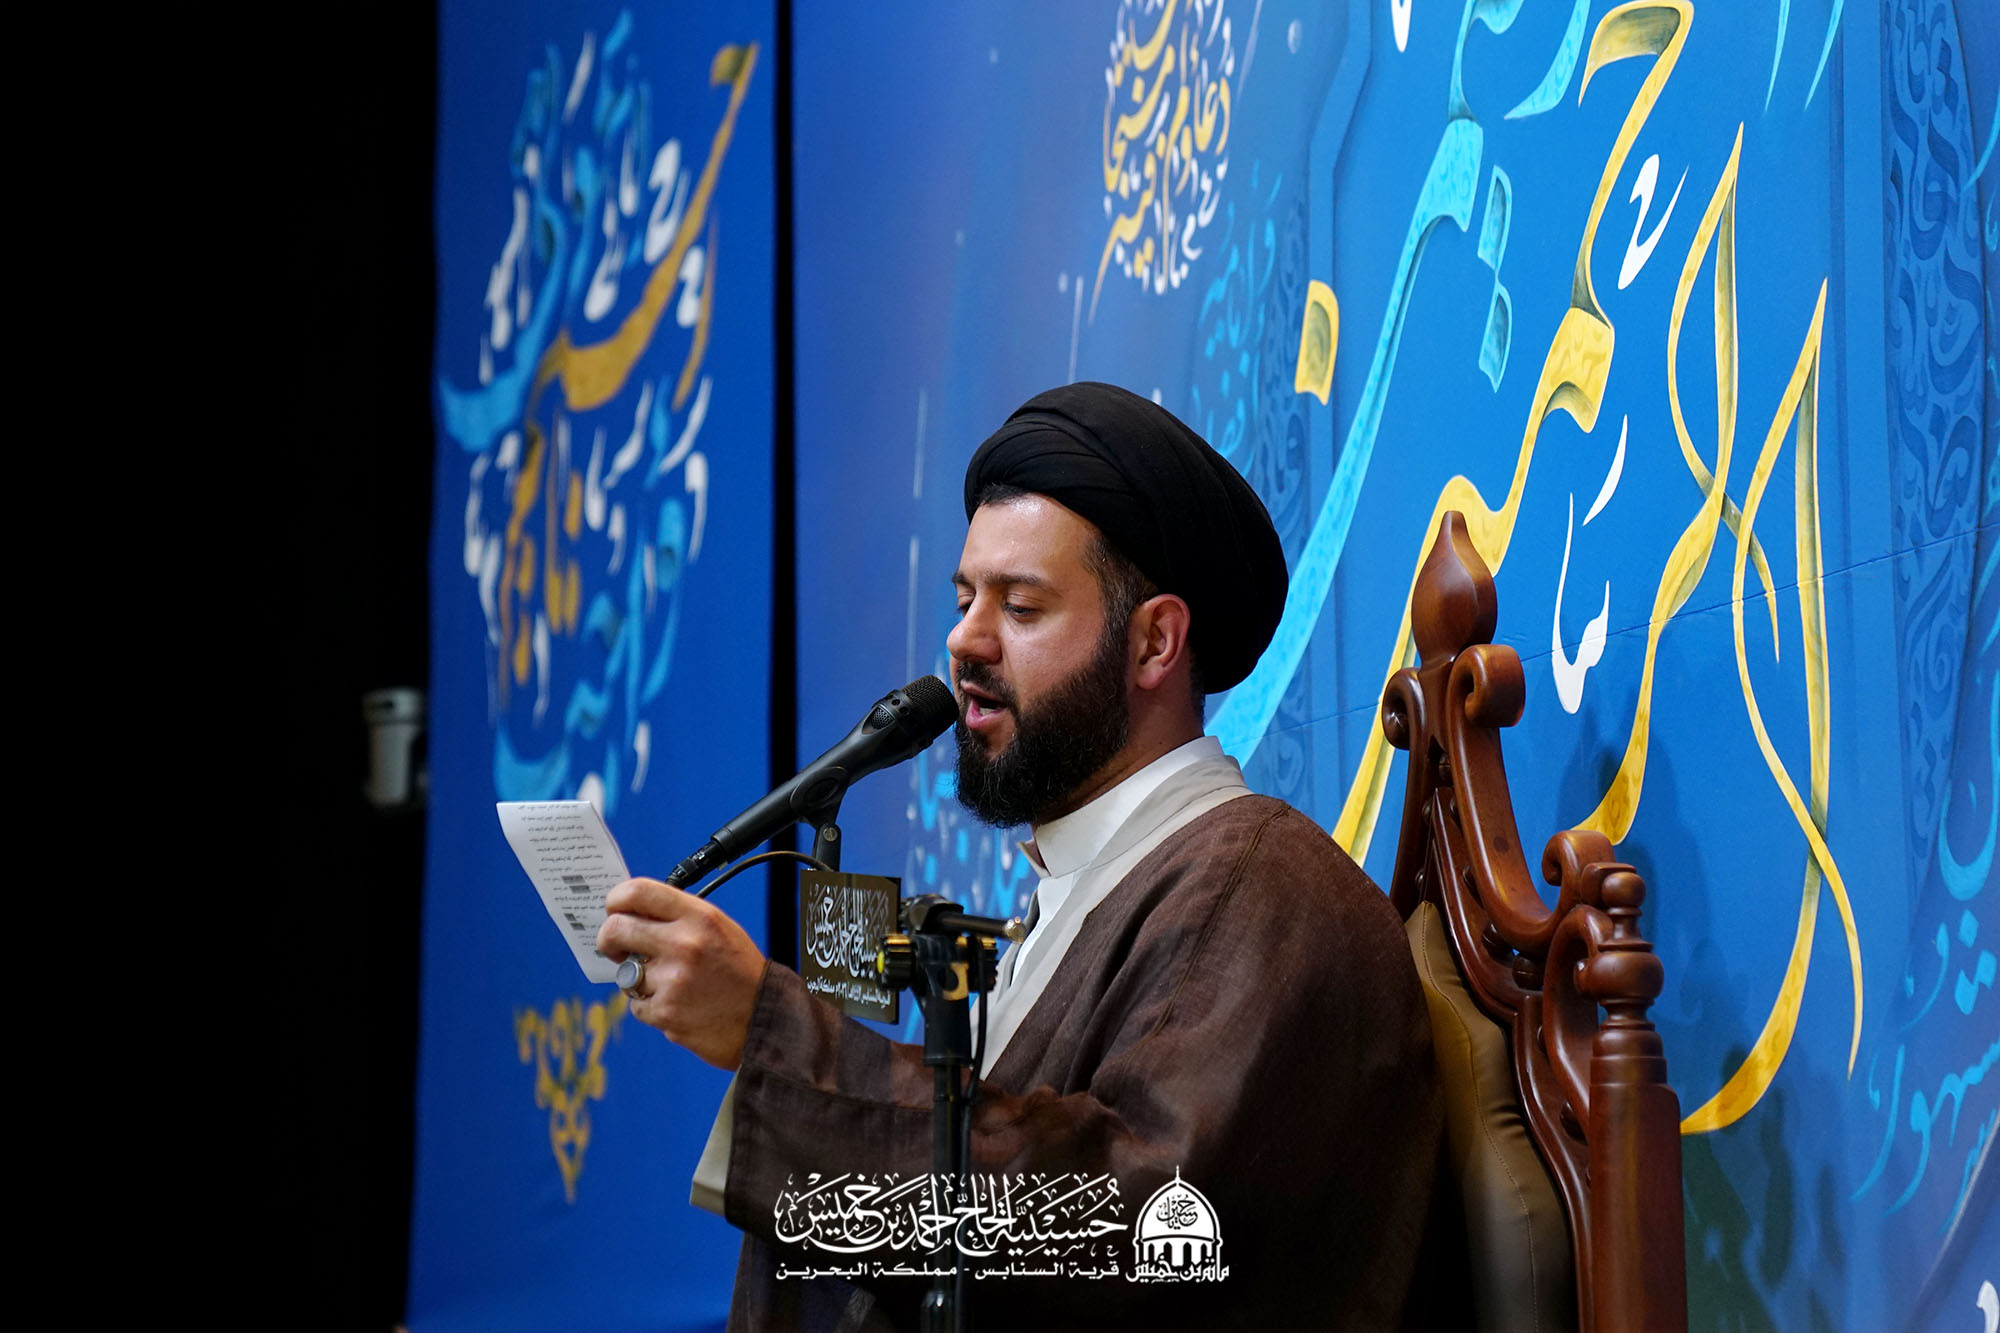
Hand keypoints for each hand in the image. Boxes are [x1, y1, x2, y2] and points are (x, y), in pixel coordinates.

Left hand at [596, 877, 766, 1068]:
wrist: (764, 1018)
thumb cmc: (740, 972)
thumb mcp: (718, 927)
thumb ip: (678, 916)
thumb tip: (632, 911)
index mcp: (699, 917)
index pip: (637, 892)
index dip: (615, 899)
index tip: (614, 910)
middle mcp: (684, 944)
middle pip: (615, 929)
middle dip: (608, 939)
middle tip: (616, 947)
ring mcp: (672, 980)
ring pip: (624, 972)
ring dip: (637, 979)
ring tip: (669, 983)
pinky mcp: (665, 1012)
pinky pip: (636, 1005)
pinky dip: (649, 1006)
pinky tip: (677, 1004)